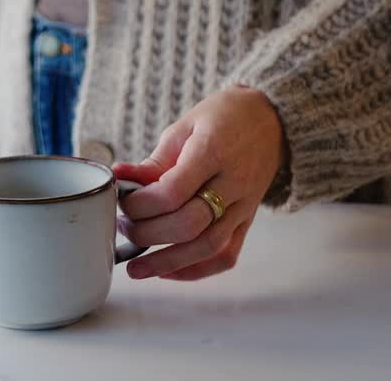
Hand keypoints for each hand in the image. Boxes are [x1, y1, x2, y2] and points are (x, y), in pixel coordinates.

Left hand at [113, 87, 284, 280]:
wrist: (271, 120)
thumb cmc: (223, 118)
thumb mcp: (185, 127)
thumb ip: (154, 160)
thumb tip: (119, 178)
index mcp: (212, 152)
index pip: (173, 192)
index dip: (142, 205)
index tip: (124, 203)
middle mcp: (233, 183)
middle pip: (188, 224)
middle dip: (148, 234)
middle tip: (125, 228)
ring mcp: (244, 206)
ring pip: (207, 247)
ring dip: (166, 262)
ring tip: (136, 268)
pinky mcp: (248, 221)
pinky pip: (226, 256)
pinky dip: (197, 270)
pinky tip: (169, 271)